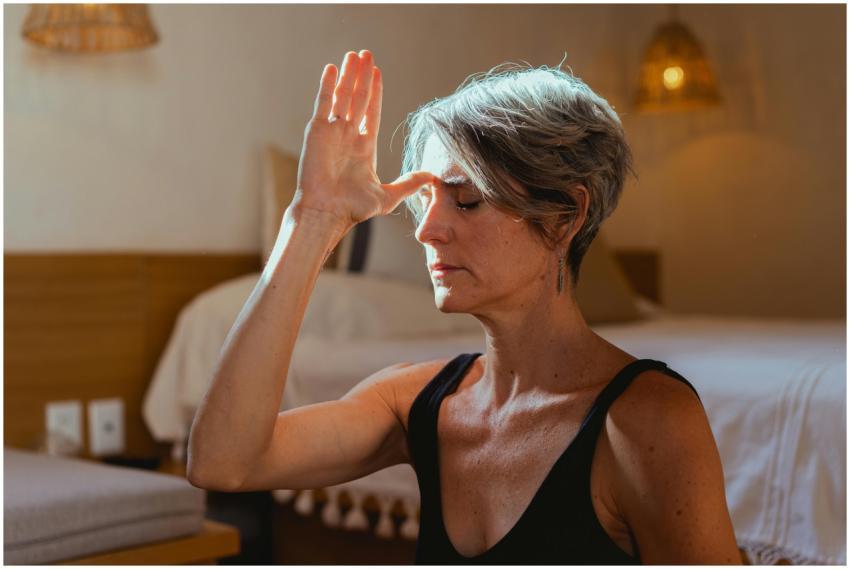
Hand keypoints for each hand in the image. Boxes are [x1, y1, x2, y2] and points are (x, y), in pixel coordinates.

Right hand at [291, 50, 435, 229]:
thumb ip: (409, 184)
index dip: (375, 92)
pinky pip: (324, 103)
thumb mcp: (388, 196)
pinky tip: (333, 68)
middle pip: (357, 98)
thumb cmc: (353, 208)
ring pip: (343, 96)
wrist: (328, 212)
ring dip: (349, 75)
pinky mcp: (317, 131)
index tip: (378, 73)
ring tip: (354, 54)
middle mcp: (347, 136)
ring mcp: (332, 132)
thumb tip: (432, 178)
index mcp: (363, 147)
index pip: (371, 112)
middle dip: (362, 76)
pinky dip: (328, 85)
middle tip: (366, 54)